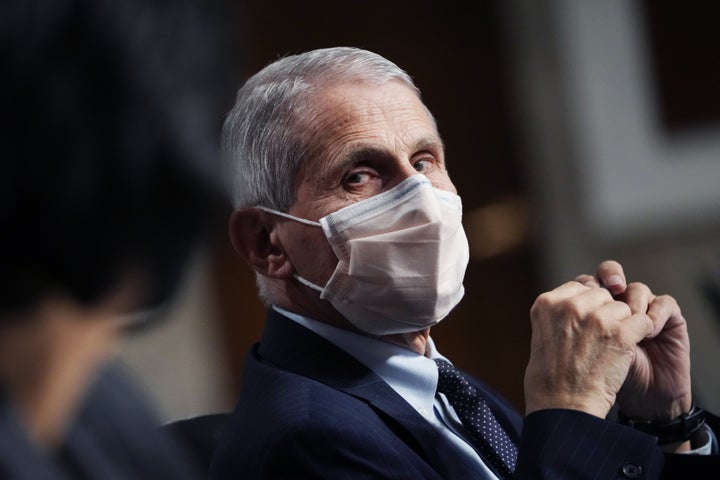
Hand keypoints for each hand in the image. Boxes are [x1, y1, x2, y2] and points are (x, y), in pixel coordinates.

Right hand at [524, 273, 653, 417]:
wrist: (563, 407)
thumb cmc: (550, 378)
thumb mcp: (541, 336)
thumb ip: (558, 314)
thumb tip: (578, 302)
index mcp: (547, 303)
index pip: (578, 287)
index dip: (587, 305)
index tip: (587, 323)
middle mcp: (571, 305)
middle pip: (602, 295)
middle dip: (605, 313)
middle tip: (600, 338)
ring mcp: (597, 318)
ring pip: (623, 308)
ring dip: (622, 325)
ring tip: (612, 348)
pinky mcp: (621, 333)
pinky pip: (642, 321)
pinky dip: (641, 333)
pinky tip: (631, 348)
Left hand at [577, 261, 691, 421]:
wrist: (636, 404)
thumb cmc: (597, 380)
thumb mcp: (574, 350)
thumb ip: (567, 323)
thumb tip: (551, 302)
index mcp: (589, 309)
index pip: (586, 282)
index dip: (586, 286)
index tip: (584, 295)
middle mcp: (615, 306)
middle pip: (610, 276)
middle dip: (608, 288)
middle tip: (610, 299)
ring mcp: (642, 311)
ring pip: (636, 289)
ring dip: (632, 304)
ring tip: (627, 328)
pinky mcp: (669, 320)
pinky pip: (663, 303)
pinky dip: (655, 315)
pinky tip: (648, 334)